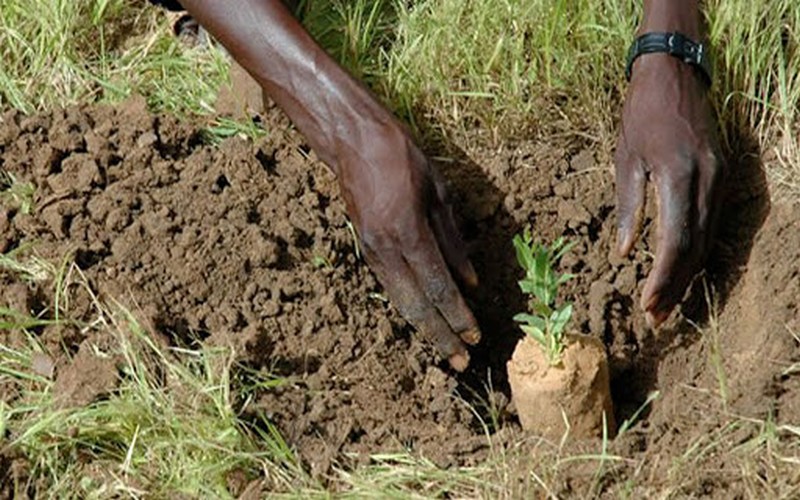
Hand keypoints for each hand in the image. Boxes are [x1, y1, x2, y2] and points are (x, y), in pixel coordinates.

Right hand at [337, 122, 480, 369]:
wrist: (352, 141)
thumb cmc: (401, 157)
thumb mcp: (439, 192)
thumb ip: (454, 240)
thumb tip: (471, 281)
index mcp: (408, 232)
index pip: (439, 286)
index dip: (458, 315)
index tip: (476, 336)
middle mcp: (387, 249)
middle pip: (416, 306)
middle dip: (440, 337)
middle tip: (461, 364)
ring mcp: (371, 251)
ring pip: (400, 302)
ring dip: (424, 329)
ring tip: (445, 351)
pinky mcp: (365, 249)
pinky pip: (390, 287)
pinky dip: (409, 308)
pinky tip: (424, 320)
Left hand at [615, 54, 723, 326]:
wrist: (674, 74)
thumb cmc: (641, 115)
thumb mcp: (625, 160)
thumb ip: (628, 208)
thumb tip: (622, 253)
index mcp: (680, 176)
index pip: (674, 242)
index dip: (662, 278)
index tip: (647, 304)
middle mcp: (708, 181)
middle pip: (695, 248)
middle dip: (674, 286)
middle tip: (656, 318)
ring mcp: (722, 178)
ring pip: (707, 239)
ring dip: (686, 274)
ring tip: (666, 305)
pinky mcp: (724, 175)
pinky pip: (712, 223)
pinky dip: (696, 250)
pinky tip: (682, 270)